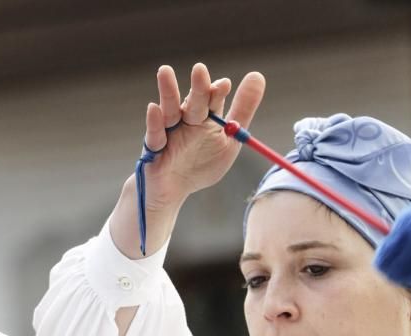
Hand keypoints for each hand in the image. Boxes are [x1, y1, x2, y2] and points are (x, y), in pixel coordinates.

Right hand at [144, 62, 264, 206]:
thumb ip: (243, 110)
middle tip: (200, 70)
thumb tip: (257, 75)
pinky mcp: (153, 147)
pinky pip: (154, 134)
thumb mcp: (229, 140)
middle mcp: (187, 120)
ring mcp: (169, 131)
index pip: (213, 101)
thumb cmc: (202, 164)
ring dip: (168, 93)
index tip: (225, 85)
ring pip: (170, 111)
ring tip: (165, 71)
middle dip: (198, 88)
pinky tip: (154, 108)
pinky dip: (154, 122)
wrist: (175, 190)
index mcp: (206, 118)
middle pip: (194, 103)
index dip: (217, 92)